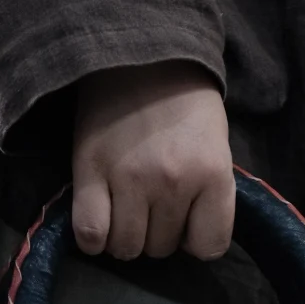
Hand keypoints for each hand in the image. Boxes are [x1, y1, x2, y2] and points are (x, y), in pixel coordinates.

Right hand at [72, 62, 234, 260]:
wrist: (142, 55)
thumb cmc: (186, 105)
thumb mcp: (216, 147)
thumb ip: (209, 195)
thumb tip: (190, 241)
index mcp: (212, 174)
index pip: (208, 247)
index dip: (196, 238)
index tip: (187, 218)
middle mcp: (173, 182)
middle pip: (161, 248)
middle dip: (157, 233)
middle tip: (152, 203)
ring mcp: (128, 179)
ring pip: (125, 248)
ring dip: (124, 237)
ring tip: (124, 209)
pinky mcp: (89, 172)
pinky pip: (89, 234)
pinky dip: (93, 239)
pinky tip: (98, 221)